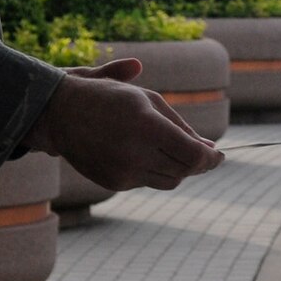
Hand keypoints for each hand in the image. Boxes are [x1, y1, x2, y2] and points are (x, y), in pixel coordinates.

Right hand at [21, 58, 223, 189]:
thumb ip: (181, 125)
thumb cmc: (110, 97)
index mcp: (146, 126)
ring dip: (179, 168)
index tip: (220, 154)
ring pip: (169, 181)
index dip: (212, 158)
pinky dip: (154, 170)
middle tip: (206, 153)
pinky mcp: (114, 183)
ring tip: (176, 151)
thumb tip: (210, 148)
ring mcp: (123, 172)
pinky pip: (147, 182)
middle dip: (200, 163)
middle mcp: (134, 153)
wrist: (60, 113)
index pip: (193, 155)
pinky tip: (145, 153)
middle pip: (185, 171)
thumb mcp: (148, 100)